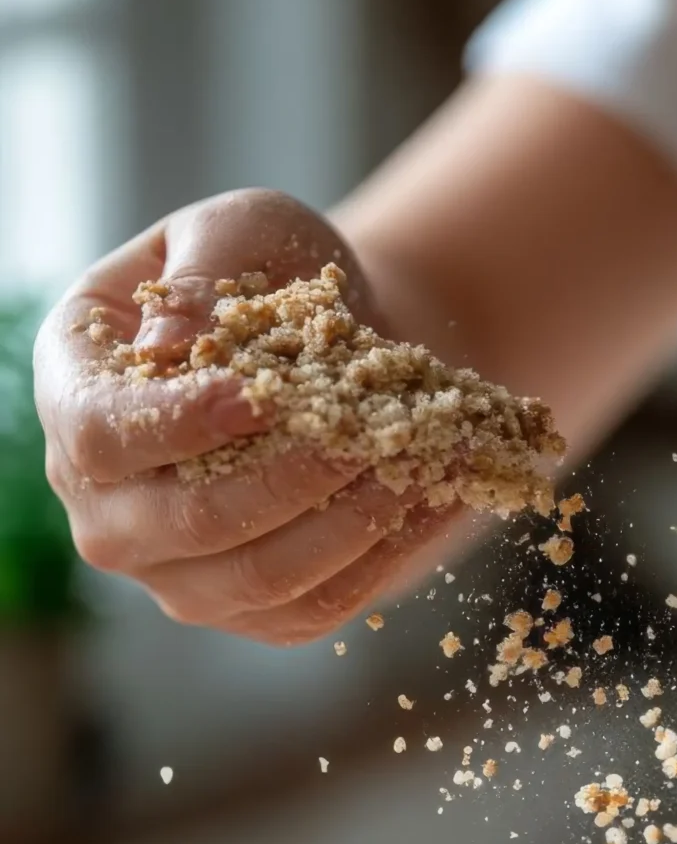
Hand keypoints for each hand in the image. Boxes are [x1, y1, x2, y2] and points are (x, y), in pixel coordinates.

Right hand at [35, 189, 460, 644]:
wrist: (330, 342)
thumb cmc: (272, 272)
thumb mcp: (240, 233)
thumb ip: (207, 275)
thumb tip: (170, 345)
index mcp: (75, 392)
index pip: (102, 436)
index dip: (176, 424)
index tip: (260, 395)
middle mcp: (106, 502)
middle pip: (185, 524)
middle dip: (291, 477)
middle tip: (371, 428)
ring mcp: (174, 570)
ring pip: (260, 578)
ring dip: (350, 522)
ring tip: (417, 457)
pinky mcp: (250, 610)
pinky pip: (315, 606)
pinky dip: (383, 556)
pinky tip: (434, 496)